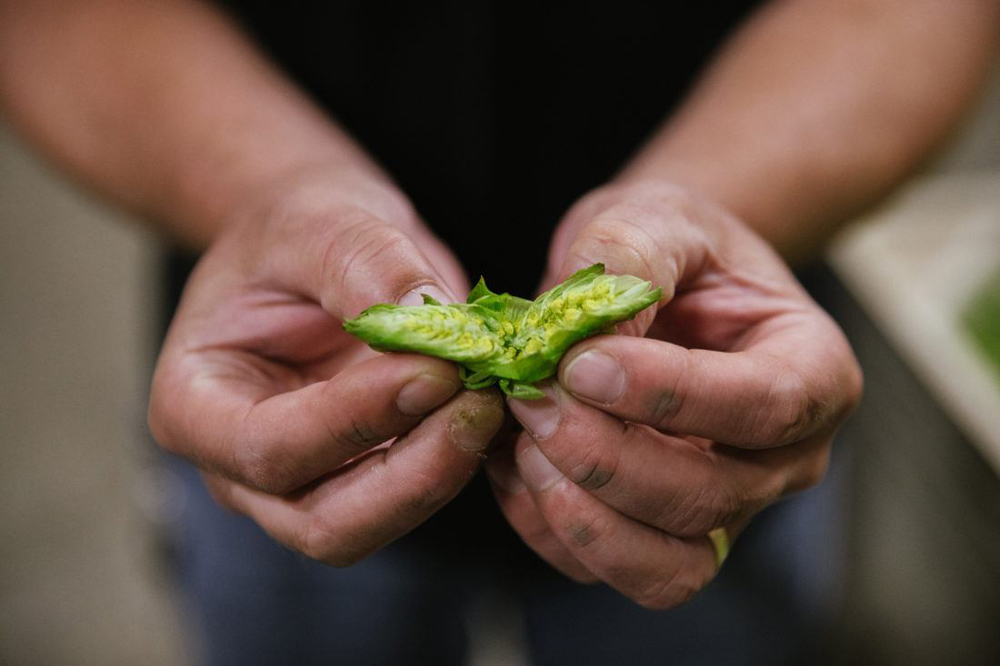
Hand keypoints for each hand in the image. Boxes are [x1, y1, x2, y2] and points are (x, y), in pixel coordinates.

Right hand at [149, 173, 503, 564]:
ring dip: (444, 470)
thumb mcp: (320, 223)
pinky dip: (461, 459)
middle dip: (411, 474)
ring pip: (377, 524)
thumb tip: (433, 328)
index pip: (269, 448)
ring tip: (492, 393)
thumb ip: (367, 269)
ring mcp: (306, 481)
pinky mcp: (368, 475)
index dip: (354, 420)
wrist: (316, 243)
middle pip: (324, 522)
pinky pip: (416, 494)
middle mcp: (242, 466)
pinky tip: (494, 404)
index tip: (433, 369)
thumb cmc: (295, 229)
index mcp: (196, 405)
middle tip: (479, 400)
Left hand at [486, 181, 861, 607]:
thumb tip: (585, 338)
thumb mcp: (659, 218)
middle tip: (532, 397)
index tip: (580, 365)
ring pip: (665, 566)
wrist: (655, 283)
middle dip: (607, 457)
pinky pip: (607, 570)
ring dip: (580, 512)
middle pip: (708, 498)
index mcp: (812, 372)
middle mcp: (780, 460)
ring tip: (523, 437)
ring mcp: (720, 509)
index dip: (669, 394)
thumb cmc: (673, 248)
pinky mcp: (656, 538)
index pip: (763, 407)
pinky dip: (549, 528)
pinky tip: (513, 461)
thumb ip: (632, 258)